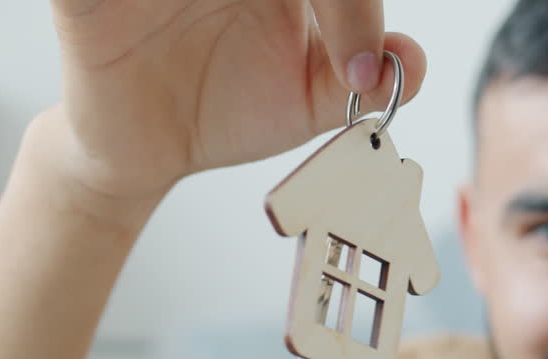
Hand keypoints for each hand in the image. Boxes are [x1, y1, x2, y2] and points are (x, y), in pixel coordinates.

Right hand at [47, 0, 425, 200]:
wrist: (148, 154)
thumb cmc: (227, 108)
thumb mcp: (305, 99)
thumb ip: (361, 80)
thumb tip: (409, 61)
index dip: (347, 8)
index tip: (356, 67)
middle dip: (322, 5)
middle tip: (326, 44)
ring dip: (228, 7)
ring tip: (236, 28)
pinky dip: (138, 5)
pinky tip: (169, 22)